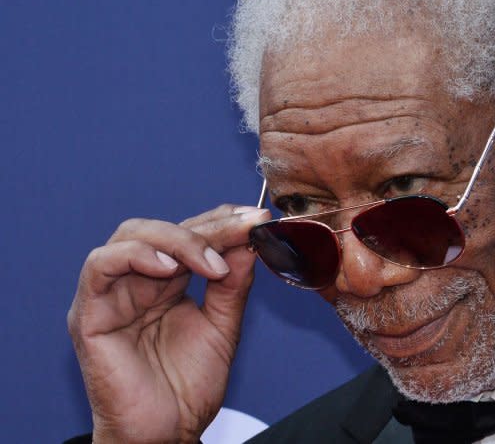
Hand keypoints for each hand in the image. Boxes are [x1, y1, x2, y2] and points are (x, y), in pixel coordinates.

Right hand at [67, 204, 269, 442]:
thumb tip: (247, 241)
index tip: (258, 219)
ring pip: (132, 235)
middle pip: (164, 227)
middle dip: (208, 226)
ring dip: (177, 239)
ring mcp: (111, 295)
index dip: (222, 221)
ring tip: (211, 262)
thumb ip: (232, 285)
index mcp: (166, 281)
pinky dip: (136, 256)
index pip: (190, 232)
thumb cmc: (187, 387)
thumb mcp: (222, 327)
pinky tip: (169, 268)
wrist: (165, 434)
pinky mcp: (89, 314)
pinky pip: (100, 266)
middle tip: (243, 230)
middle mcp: (137, 281)